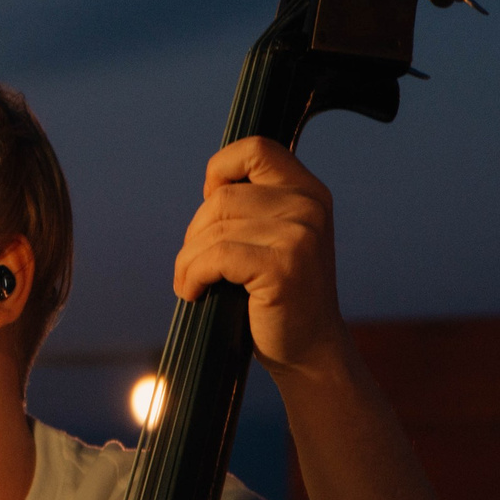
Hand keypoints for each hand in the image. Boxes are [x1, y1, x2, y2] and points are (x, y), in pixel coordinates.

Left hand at [173, 137, 346, 376]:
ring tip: (193, 283)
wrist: (310, 350)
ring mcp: (299, 235)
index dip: (221, 171)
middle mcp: (309, 206)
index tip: (212, 205)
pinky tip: (194, 292)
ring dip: (189, 260)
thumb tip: (211, 186)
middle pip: (222, 197)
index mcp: (309, 192)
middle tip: (197, 266)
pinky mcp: (282, 265)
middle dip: (195, 234)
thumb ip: (255, 206)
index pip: (255, 149)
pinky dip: (193, 275)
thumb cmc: (281, 296)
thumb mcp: (276, 237)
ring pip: (212, 228)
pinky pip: (215, 256)